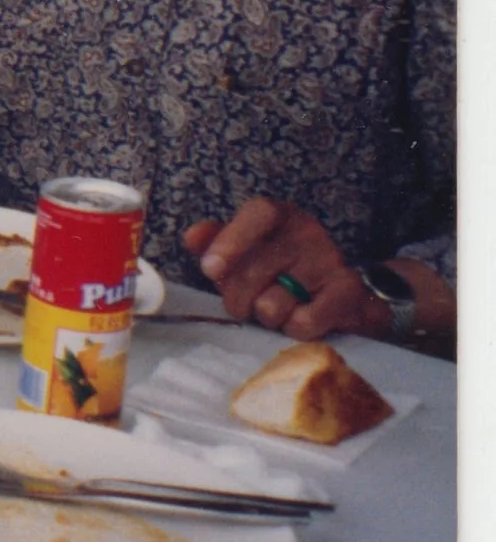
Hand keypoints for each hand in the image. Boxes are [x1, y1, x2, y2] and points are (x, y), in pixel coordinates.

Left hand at [180, 198, 381, 339]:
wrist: (341, 297)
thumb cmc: (281, 270)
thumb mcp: (246, 251)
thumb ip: (216, 242)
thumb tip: (193, 237)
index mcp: (279, 215)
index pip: (259, 213)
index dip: (231, 240)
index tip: (208, 269)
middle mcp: (307, 232)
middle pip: (254, 270)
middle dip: (236, 299)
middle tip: (241, 306)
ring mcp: (330, 260)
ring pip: (273, 303)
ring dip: (266, 316)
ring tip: (278, 308)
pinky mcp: (347, 291)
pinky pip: (302, 322)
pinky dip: (293, 328)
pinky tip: (301, 317)